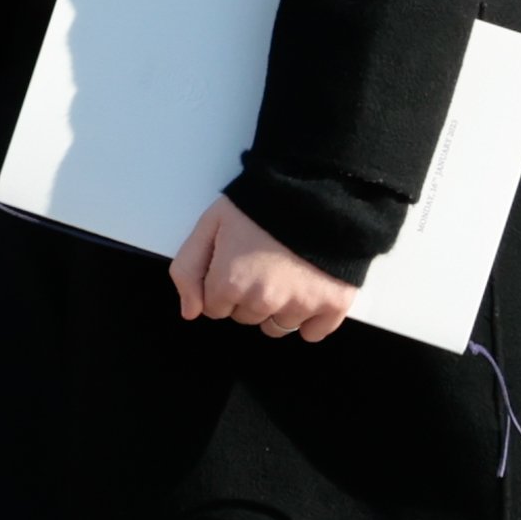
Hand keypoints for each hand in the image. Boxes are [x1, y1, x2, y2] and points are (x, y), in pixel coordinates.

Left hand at [170, 195, 356, 344]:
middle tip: (259, 259)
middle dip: (247, 295)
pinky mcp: (332, 306)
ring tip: (284, 269)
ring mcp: (300, 306)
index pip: (214, 308)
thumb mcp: (210, 222)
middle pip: (245, 317)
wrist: (314, 186)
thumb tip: (190, 311)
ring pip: (276, 327)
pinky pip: (312, 333)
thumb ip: (188, 268)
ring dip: (277, 307)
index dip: (221, 282)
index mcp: (231, 282)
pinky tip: (307, 288)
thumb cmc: (259, 203)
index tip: (233, 260)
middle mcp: (264, 302)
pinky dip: (310, 318)